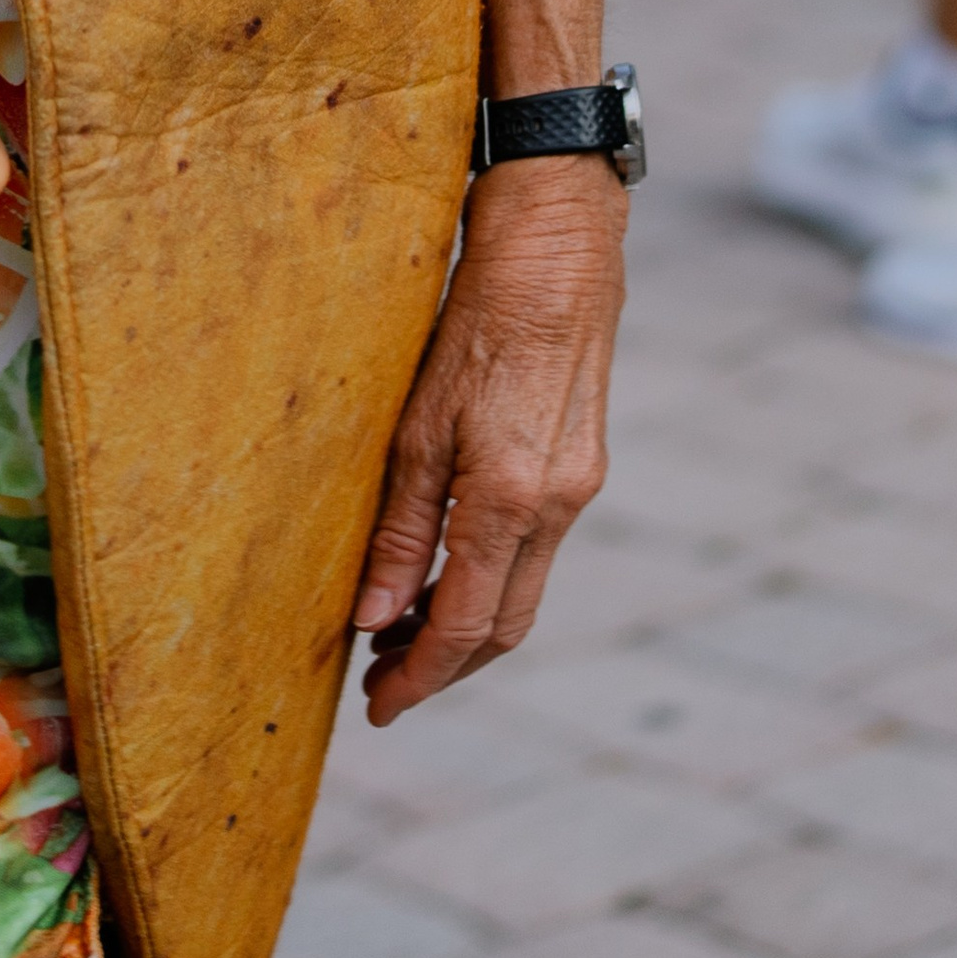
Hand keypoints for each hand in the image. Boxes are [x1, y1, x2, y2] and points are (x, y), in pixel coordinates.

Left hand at [352, 156, 622, 725]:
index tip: (377, 706)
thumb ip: (403, 529)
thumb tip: (373, 619)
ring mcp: (579, 489)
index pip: (462, 626)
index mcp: (511, 500)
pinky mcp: (583, 467)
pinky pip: (536, 552)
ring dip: (466, 628)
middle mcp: (557, 507)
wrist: (557, 251)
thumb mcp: (418, 424)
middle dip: (442, 668)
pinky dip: (490, 579)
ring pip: (523, 594)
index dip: (418, 677)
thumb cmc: (476, 320)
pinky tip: (448, 570)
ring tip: (400, 635)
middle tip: (381, 685)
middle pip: (501, 628)